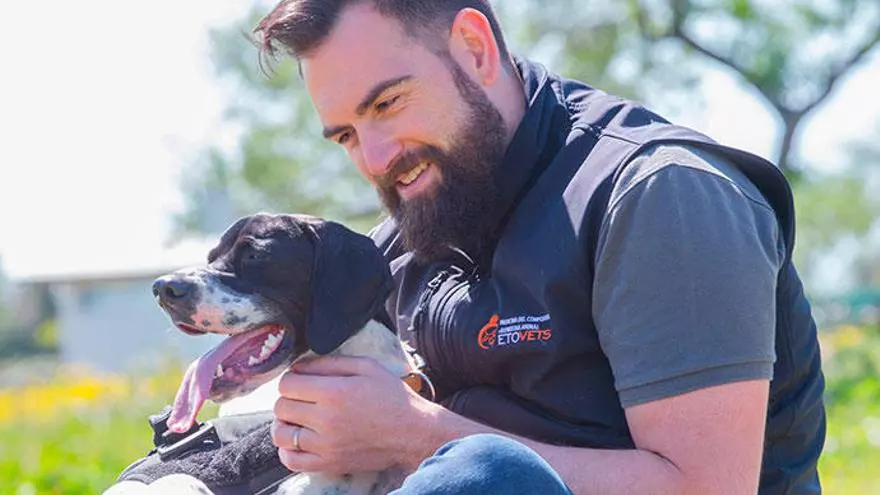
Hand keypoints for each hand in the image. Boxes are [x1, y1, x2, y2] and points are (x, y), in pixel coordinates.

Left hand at [271, 355, 436, 473]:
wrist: (413, 432)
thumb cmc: (393, 397)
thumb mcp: (367, 366)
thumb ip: (330, 362)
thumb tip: (299, 365)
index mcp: (334, 393)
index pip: (287, 384)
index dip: (291, 378)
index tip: (300, 379)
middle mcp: (326, 420)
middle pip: (281, 407)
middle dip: (288, 398)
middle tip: (301, 397)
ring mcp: (326, 445)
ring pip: (281, 435)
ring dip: (284, 423)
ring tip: (297, 418)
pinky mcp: (329, 463)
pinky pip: (292, 461)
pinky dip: (288, 450)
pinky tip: (299, 440)